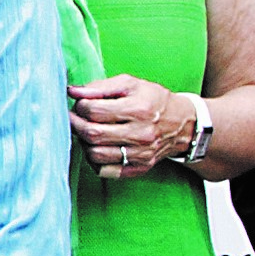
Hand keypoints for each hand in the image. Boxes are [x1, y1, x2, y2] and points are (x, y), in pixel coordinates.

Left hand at [68, 74, 195, 178]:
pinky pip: (106, 171)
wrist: (182, 124)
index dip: (80, 106)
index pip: (95, 111)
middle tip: (73, 117)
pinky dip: (94, 160)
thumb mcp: (129, 84)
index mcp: (138, 109)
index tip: (78, 102)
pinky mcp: (139, 168)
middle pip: (93, 134)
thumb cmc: (152, 99)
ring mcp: (140, 155)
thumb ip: (99, 87)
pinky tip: (96, 146)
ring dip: (83, 142)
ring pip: (96, 155)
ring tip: (85, 130)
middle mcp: (140, 135)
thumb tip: (72, 91)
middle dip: (75, 124)